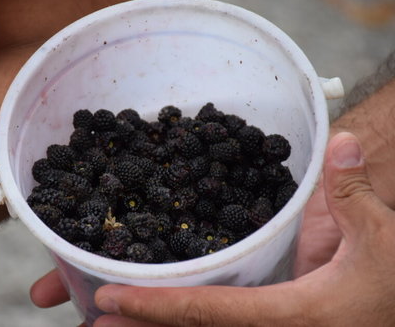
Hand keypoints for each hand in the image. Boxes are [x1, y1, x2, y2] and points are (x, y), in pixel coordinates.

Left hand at [92, 132, 394, 325]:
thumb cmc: (394, 276)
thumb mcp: (382, 237)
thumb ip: (353, 193)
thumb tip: (342, 143)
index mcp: (292, 317)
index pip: (209, 313)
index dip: (156, 307)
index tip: (106, 301)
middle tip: (87, 318)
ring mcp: (264, 326)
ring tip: (103, 320)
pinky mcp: (265, 317)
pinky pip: (215, 322)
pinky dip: (180, 318)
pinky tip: (156, 305)